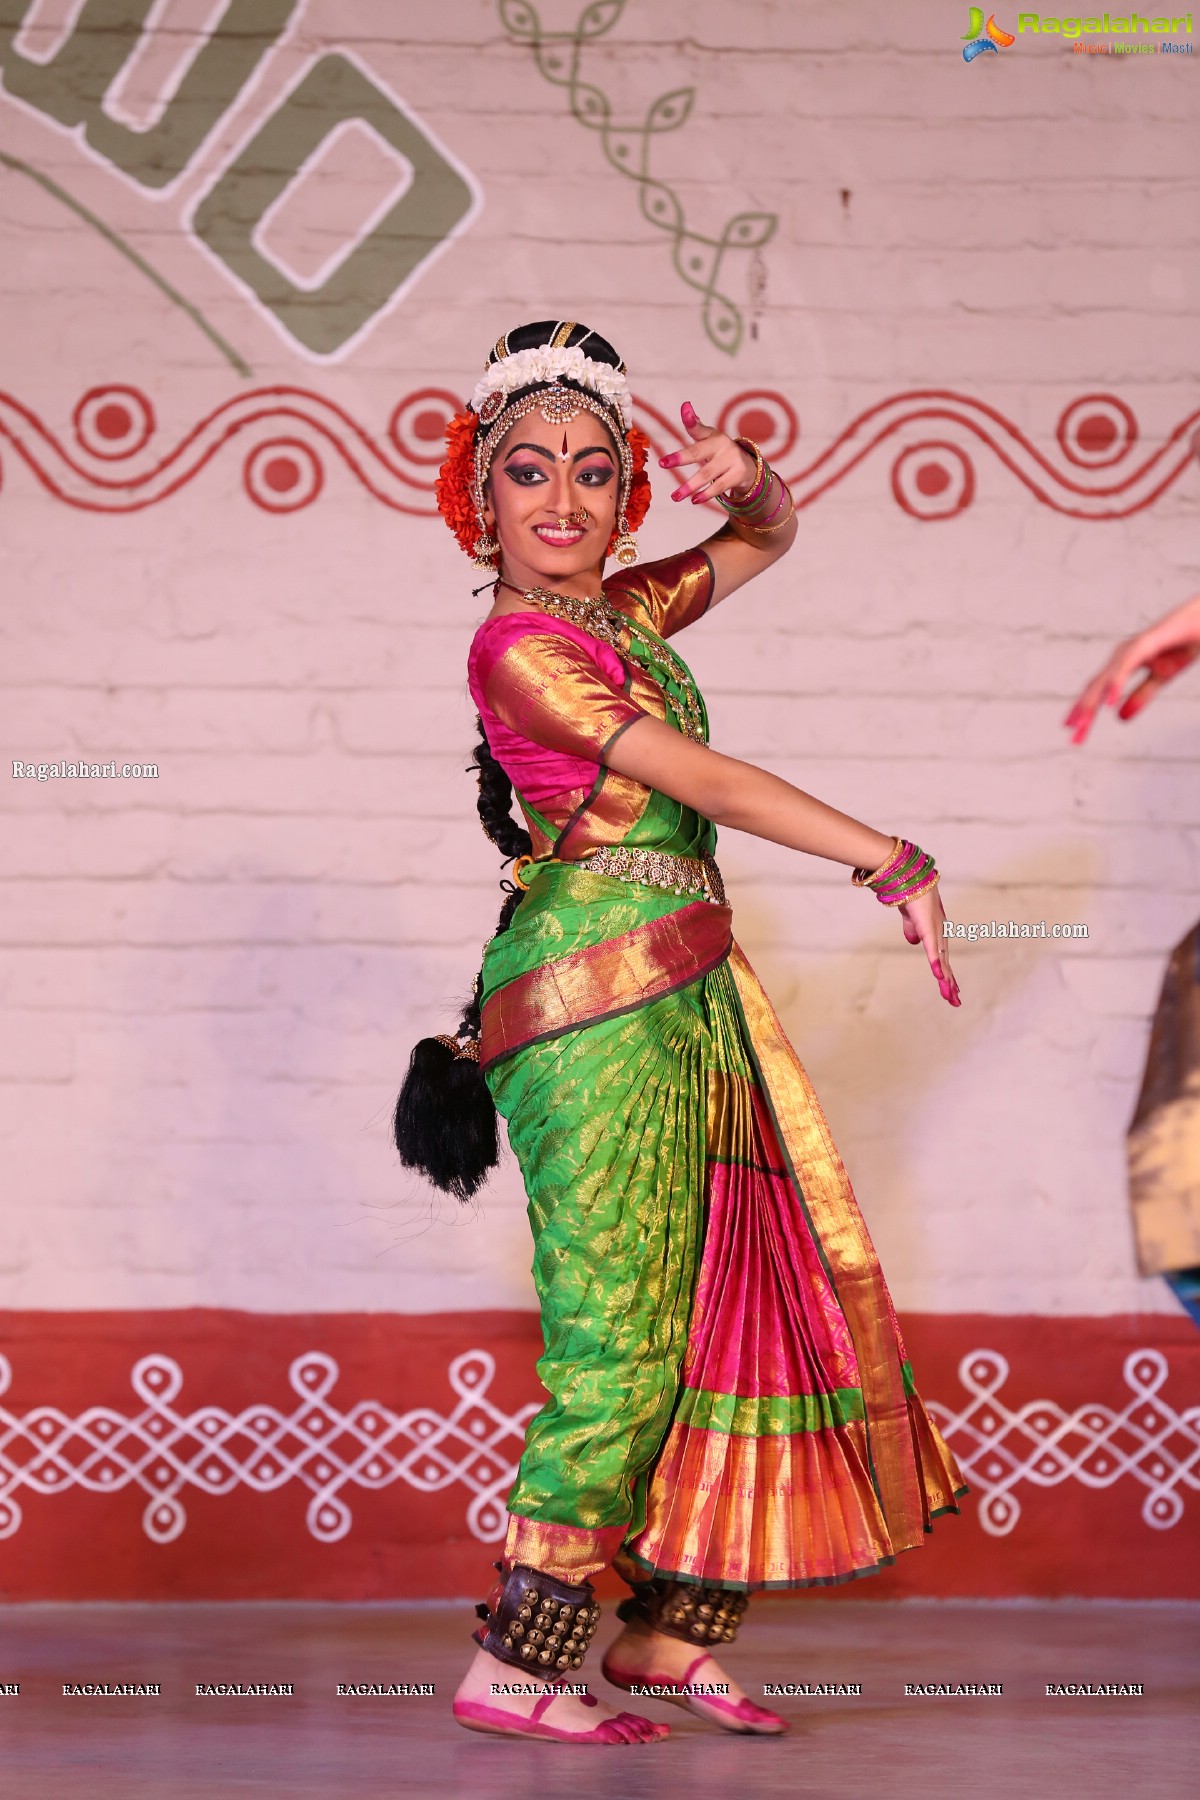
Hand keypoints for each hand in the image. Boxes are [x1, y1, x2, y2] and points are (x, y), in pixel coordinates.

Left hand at [658, 401, 757, 503]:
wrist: (748, 467)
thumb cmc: (720, 452)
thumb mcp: (708, 439)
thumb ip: (695, 427)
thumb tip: (685, 406)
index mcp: (713, 435)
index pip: (699, 428)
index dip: (691, 420)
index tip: (685, 409)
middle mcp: (723, 445)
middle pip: (698, 452)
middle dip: (681, 458)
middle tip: (663, 463)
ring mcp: (732, 460)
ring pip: (707, 474)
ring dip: (690, 486)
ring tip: (675, 496)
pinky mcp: (738, 475)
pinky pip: (719, 487)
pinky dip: (706, 494)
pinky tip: (694, 500)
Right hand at [897, 883, 959, 1006]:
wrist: (911, 879)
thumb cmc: (912, 894)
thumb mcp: (911, 918)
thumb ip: (912, 930)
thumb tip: (913, 942)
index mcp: (936, 933)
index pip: (942, 959)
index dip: (947, 975)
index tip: (952, 990)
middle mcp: (940, 935)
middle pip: (946, 964)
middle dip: (950, 984)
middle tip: (956, 1002)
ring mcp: (936, 932)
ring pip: (943, 961)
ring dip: (947, 980)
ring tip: (951, 997)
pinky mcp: (930, 929)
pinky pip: (934, 950)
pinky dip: (938, 964)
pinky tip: (941, 976)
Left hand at [1064, 594, 1199, 743]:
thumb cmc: (1183, 644)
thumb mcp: (1161, 678)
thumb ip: (1140, 696)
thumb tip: (1119, 718)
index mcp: (1123, 664)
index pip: (1100, 693)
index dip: (1087, 714)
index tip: (1075, 737)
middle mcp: (1122, 656)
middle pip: (1096, 687)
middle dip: (1083, 713)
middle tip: (1073, 738)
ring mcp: (1131, 648)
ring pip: (1106, 679)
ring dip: (1092, 703)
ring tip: (1081, 725)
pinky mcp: (1145, 643)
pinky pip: (1126, 666)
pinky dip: (1116, 684)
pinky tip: (1109, 703)